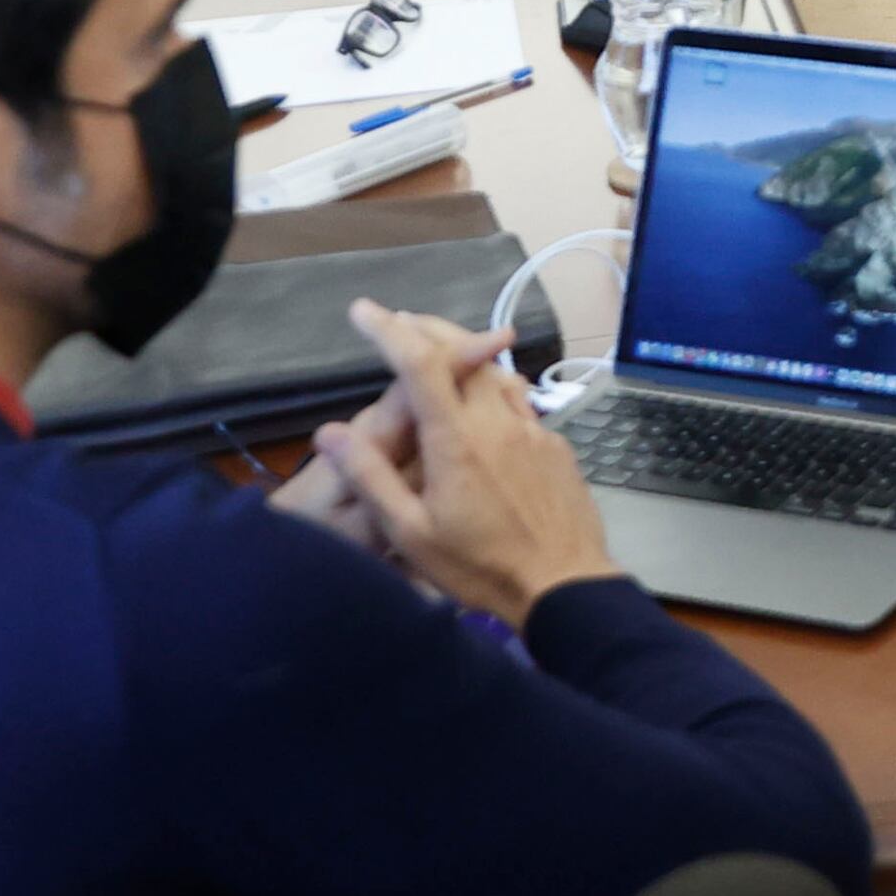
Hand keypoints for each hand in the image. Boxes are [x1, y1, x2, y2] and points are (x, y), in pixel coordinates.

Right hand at [299, 300, 618, 626]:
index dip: (388, 330)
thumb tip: (329, 432)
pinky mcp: (554, 444)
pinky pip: (519, 399)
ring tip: (434, 350)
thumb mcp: (411, 533)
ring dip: (462, 352)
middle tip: (396, 321)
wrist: (565, 584)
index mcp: (456, 439)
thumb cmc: (481, 567)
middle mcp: (497, 421)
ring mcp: (532, 429)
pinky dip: (492, 383)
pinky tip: (484, 396)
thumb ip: (371, 478)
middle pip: (461, 352)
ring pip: (494, 371)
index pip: (418, 363)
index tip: (363, 311)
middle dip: (425, 328)